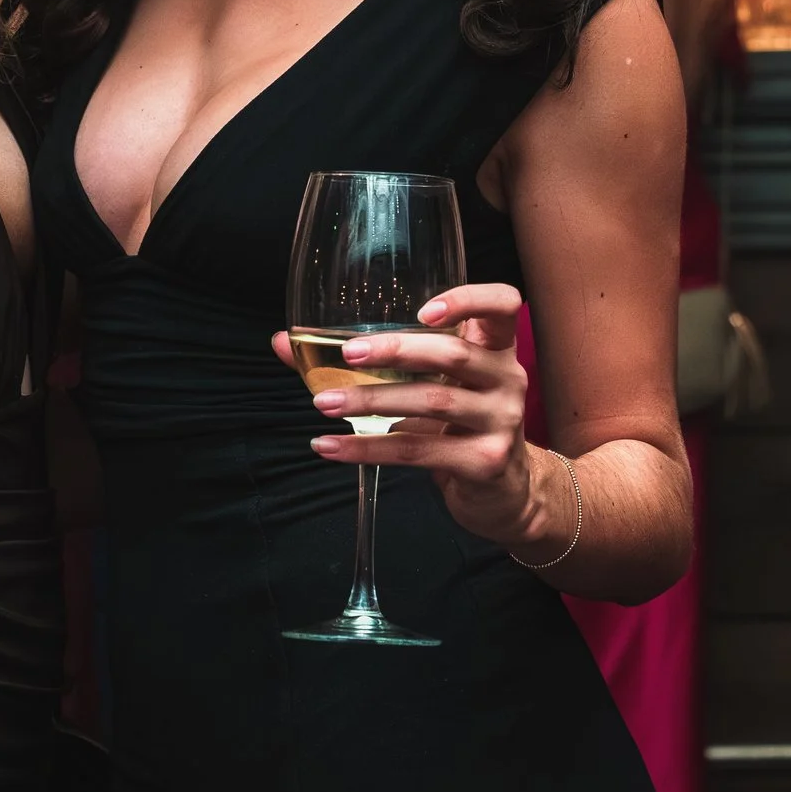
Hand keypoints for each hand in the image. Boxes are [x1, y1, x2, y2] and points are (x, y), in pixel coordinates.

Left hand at [271, 282, 549, 548]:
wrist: (503, 492)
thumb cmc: (458, 424)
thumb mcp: (428, 385)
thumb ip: (370, 361)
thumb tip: (284, 342)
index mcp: (496, 349)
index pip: (502, 305)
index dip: (468, 300)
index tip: (423, 309)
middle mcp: (506, 378)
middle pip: (452, 354)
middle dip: (396, 350)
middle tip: (348, 355)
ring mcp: (501, 421)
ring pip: (432, 402)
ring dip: (371, 401)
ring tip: (323, 404)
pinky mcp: (484, 462)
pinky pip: (418, 451)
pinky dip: (368, 449)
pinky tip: (332, 446)